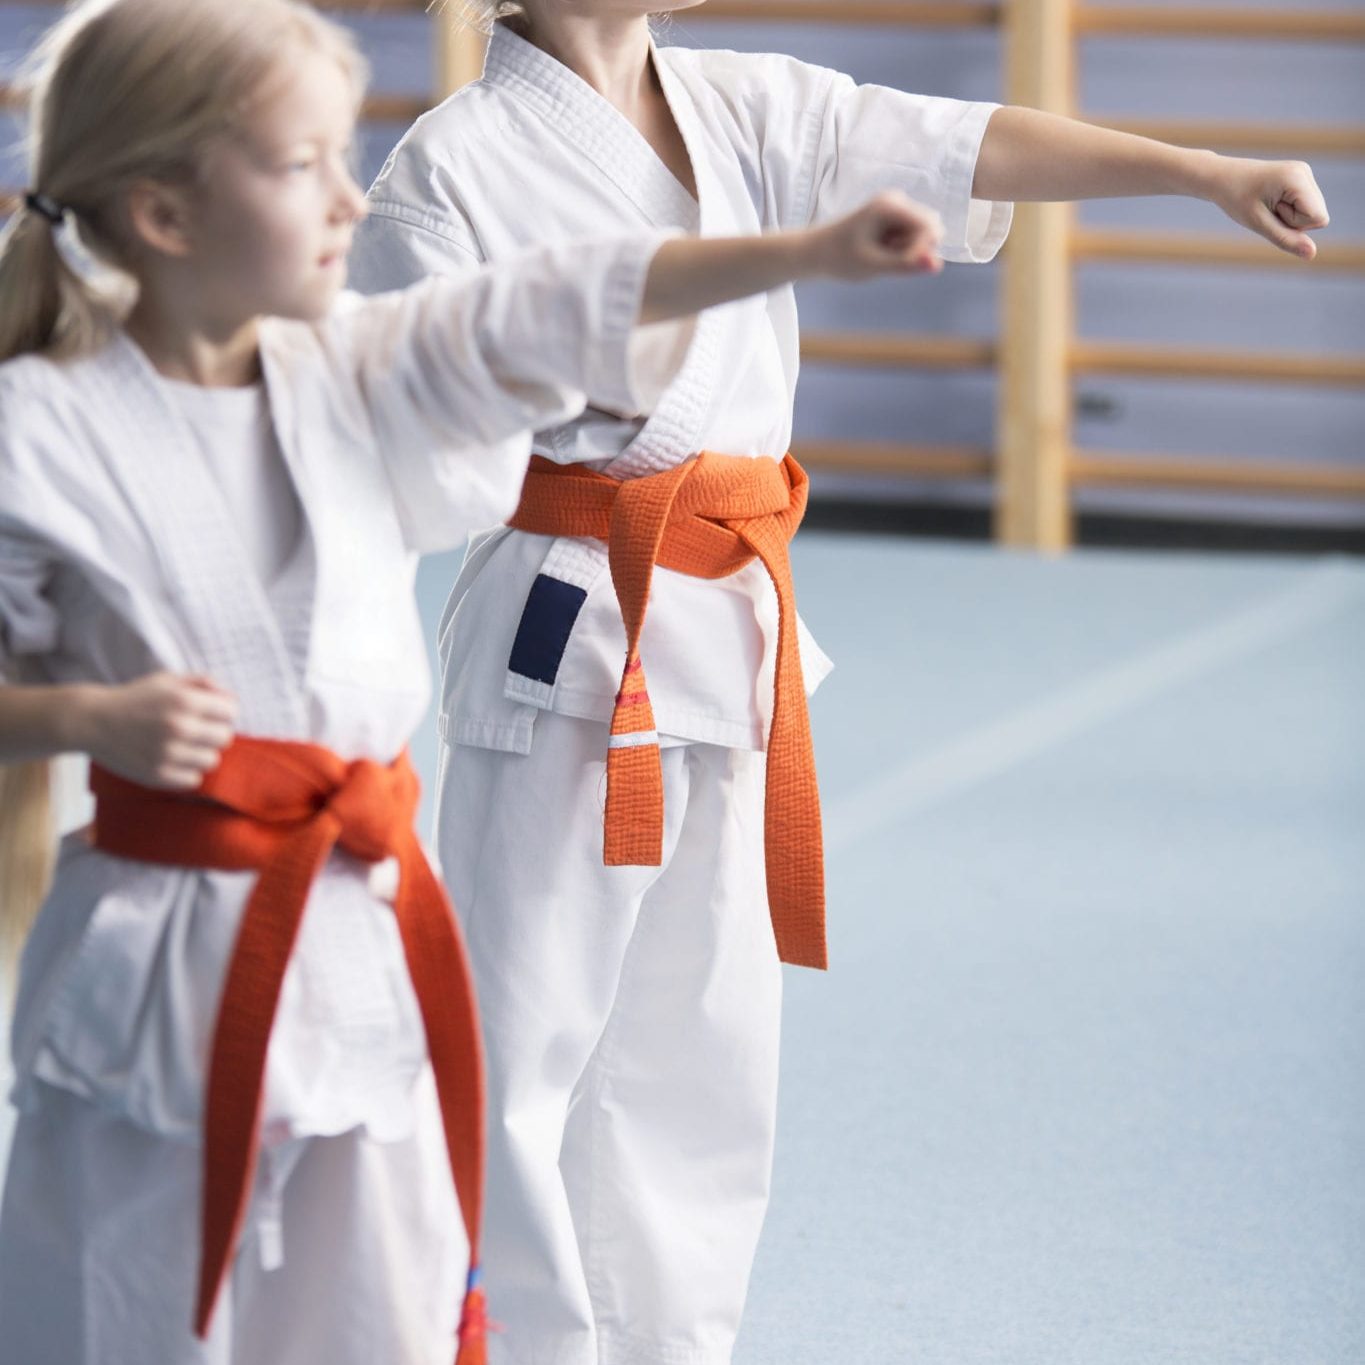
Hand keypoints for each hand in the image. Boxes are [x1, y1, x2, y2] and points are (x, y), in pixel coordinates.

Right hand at [80, 672, 237, 788]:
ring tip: (182, 746)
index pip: (231, 712)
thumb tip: (232, 699)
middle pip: (225, 738)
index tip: (208, 714)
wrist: (92, 721)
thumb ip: (204, 683)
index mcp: (184, 701)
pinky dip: (186, 772)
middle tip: (195, 731)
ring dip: (200, 754)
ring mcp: (167, 754)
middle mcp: (178, 727)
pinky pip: (193, 780)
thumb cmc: (136, 699)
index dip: (221, 712)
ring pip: (212, 761)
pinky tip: (173, 760)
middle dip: (213, 733)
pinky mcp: (157, 775)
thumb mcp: (168, 680)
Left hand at [813, 190, 945, 279]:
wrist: (817, 251)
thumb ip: (905, 265)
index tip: (903, 268)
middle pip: (931, 227)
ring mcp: (897, 206)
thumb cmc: (840, 258)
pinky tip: (882, 251)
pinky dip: (902, 248)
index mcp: (890, 206)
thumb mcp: (873, 266)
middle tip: (887, 259)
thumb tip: (937, 265)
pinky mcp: (895, 216)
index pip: (929, 227)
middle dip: (917, 249)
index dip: (923, 251)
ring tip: (882, 254)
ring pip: (924, 233)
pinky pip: (913, 235)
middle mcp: (897, 200)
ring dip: (909, 250)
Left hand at [1206, 156, 1328, 259]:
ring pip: (1312, 213)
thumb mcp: (1259, 224)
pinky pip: (1304, 207)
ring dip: (1290, 216)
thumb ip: (1286, 239)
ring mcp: (1304, 173)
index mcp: (1297, 178)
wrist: (1223, 178)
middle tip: (1267, 209)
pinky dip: (1288, 210)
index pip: (1319, 219)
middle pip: (1318, 217)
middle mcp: (1305, 172)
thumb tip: (1312, 254)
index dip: (1295, 224)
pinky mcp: (1300, 178)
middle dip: (1292, 221)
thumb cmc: (1236, 199)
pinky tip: (1271, 202)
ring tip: (1268, 205)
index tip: (1272, 211)